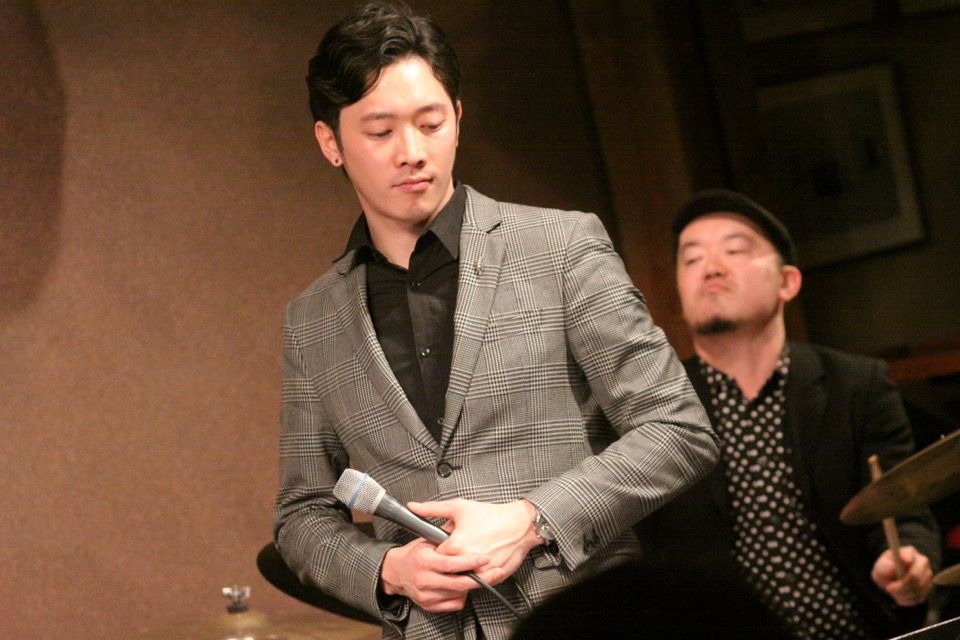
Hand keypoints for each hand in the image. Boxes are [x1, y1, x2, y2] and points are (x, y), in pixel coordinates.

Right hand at [380, 538, 489, 612]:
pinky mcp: (429, 605)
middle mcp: (424, 579)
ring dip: (473, 586)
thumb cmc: (415, 554)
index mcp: (424, 561)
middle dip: (480, 578)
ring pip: (458, 594)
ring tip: (483, 576)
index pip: (451, 564)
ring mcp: (426, 595)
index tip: (484, 558)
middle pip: (458, 583)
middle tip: (495, 571)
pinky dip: (463, 596)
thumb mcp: (427, 539)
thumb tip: (462, 528)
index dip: (470, 562)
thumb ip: (443, 536)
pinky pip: (454, 604)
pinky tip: (465, 586)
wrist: (397, 572)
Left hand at [409, 498, 542, 584]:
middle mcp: (466, 561)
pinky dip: (478, 573)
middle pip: (448, 569)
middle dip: (450, 561)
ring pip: (463, 578)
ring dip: (463, 569)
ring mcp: (480, 571)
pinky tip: (482, 559)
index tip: (444, 545)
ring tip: (471, 553)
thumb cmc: (491, 515)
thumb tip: (413, 507)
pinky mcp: (493, 577)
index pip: (436, 556)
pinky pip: (479, 581)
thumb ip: (432, 509)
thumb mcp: (459, 507)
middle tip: (460, 548)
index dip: (439, 550)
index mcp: (455, 545)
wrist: (520, 524)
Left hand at [871, 545, 932, 606]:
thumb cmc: (885, 570)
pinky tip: (899, 595)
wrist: (892, 580)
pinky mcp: (928, 588)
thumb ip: (885, 566)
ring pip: (917, 589)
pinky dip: (907, 599)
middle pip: (915, 577)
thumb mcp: (880, 567)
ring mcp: (927, 575)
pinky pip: (919, 597)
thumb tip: (893, 567)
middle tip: (888, 588)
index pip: (909, 557)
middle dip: (900, 586)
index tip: (895, 569)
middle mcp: (922, 562)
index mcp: (909, 552)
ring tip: (892, 591)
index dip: (901, 569)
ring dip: (902, 594)